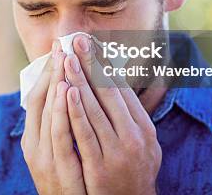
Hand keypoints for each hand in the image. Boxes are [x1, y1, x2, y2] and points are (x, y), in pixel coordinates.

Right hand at [21, 40, 86, 194]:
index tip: (58, 49)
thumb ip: (60, 127)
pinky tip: (68, 89)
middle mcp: (33, 144)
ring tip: (64, 58)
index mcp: (32, 139)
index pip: (37, 97)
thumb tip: (68, 97)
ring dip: (56, 82)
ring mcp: (43, 156)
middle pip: (42, 99)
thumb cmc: (68, 184)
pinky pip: (60, 133)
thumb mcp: (59, 153)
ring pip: (48, 111)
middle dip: (53, 70)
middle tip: (62, 44)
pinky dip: (62, 109)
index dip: (48, 72)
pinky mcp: (56, 167)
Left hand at [63, 35, 161, 194]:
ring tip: (67, 57)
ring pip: (96, 108)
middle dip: (91, 63)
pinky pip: (86, 132)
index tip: (91, 43)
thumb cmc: (133, 171)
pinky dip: (76, 110)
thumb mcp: (143, 143)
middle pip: (109, 92)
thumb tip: (118, 81)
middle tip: (77, 39)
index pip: (122, 88)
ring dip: (80, 80)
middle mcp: (136, 136)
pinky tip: (66, 90)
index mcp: (145, 127)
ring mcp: (119, 151)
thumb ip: (132, 114)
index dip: (104, 63)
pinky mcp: (101, 166)